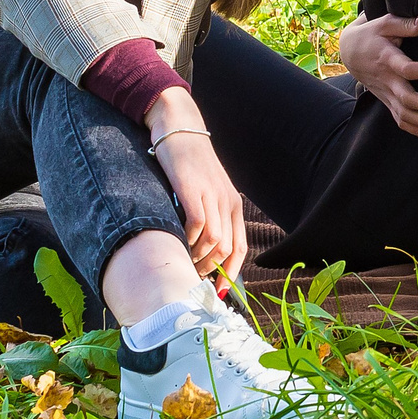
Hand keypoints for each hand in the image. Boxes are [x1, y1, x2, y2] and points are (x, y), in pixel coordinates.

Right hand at [146, 89, 248, 277]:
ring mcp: (211, 194)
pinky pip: (197, 224)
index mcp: (233, 204)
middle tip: (191, 277)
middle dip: (210, 270)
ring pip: (214, 240)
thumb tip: (200, 250)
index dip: (231, 273)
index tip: (218, 291)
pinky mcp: (192, 188)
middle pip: (227, 248)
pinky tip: (177, 242)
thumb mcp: (206, 190)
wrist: (179, 127)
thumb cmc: (189, 164)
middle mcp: (227, 201)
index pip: (240, 247)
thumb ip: (208, 215)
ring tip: (183, 262)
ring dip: (198, 258)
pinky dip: (188, 240)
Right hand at [339, 12, 417, 138]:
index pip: (408, 69)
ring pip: (404, 115)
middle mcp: (387, 81)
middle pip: (407, 99)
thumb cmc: (371, 35)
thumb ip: (404, 24)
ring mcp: (386, 94)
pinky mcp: (386, 101)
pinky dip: (415, 129)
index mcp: (388, 60)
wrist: (349, 52)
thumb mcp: (384, 23)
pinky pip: (399, 120)